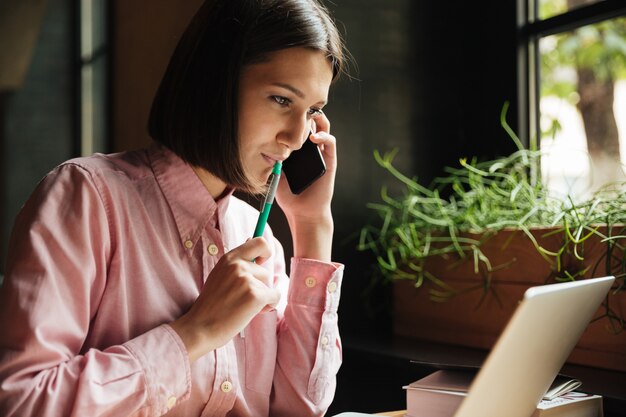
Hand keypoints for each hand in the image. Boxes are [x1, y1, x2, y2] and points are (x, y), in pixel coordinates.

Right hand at [170, 238, 280, 361]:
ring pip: (269, 286)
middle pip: (266, 272)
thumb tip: (252, 238)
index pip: (259, 242)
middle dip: (260, 286)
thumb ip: (236, 262)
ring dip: (262, 298)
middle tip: (244, 298)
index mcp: (229, 258)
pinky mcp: (255, 295)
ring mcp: (246, 280)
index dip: (266, 251)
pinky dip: (268, 306)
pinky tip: (252, 312)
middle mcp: (238, 266)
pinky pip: (275, 297)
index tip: (262, 263)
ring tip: (242, 306)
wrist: (200, 327)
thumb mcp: (220, 275)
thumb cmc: (211, 304)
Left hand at [275, 113, 335, 260]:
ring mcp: (321, 154)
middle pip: (312, 122)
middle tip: (296, 108)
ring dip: (318, 118)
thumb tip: (263, 145)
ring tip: (308, 116)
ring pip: (324, 127)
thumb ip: (273, 160)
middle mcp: (311, 149)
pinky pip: (330, 142)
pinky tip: (313, 137)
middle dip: (306, 112)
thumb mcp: (276, 174)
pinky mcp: (330, 160)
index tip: (283, 113)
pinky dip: (323, 136)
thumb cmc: (289, 196)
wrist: (303, 212)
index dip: (293, 117)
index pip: (298, 127)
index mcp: (298, 151)